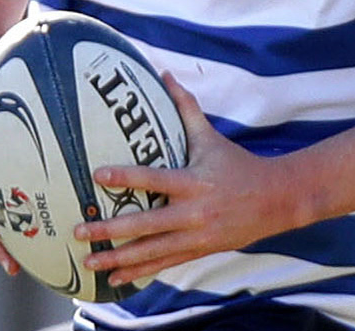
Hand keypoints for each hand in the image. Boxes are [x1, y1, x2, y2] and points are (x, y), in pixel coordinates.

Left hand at [73, 74, 298, 288]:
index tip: (97, 175)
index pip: (154, 179)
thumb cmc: (238, 164)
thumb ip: (186, 108)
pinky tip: (115, 279)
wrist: (275, 200)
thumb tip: (165, 74)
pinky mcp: (199, 252)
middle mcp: (193, 212)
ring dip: (118, 258)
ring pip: (151, 251)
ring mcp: (196, 237)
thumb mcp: (211, 137)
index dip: (126, 177)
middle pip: (146, 224)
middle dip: (110, 229)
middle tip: (79, 230)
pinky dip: (140, 273)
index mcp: (194, 181)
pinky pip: (164, 264)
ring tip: (89, 261)